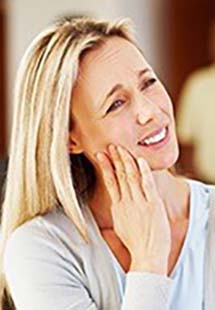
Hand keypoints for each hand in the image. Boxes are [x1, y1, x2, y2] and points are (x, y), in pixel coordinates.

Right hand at [95, 144, 170, 274]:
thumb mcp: (120, 226)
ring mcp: (139, 203)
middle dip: (115, 158)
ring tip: (121, 148)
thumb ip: (118, 211)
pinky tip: (140, 160)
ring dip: (126, 160)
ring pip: (131, 176)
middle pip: (119, 175)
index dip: (106, 167)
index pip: (110, 182)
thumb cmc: (135, 243)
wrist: (147, 256)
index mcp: (118, 207)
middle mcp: (126, 202)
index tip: (102, 155)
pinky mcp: (153, 205)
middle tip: (111, 145)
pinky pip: (147, 184)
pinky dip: (143, 171)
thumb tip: (115, 202)